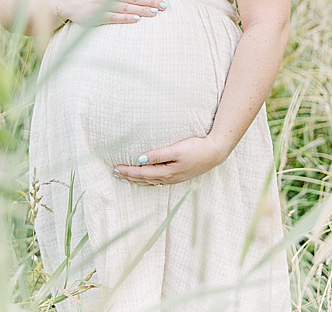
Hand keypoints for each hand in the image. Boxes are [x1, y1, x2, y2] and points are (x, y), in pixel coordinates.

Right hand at [58, 0, 166, 25]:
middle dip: (150, 2)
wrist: (67, 0)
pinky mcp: (97, 16)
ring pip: (126, 7)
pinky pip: (114, 17)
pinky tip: (136, 19)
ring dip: (142, 10)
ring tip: (155, 13)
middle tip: (163, 6)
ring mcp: (102, 5)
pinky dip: (126, 18)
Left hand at [113, 136, 229, 185]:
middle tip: (115, 174)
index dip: (127, 171)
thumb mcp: (177, 149)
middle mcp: (168, 178)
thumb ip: (158, 155)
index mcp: (166, 172)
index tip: (115, 168)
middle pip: (144, 179)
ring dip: (137, 180)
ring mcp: (174, 179)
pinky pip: (158, 182)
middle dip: (129, 177)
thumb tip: (141, 159)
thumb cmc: (197, 148)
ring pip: (150, 182)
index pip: (141, 173)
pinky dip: (148, 181)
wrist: (215, 152)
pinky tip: (147, 179)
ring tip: (126, 178)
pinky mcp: (179, 176)